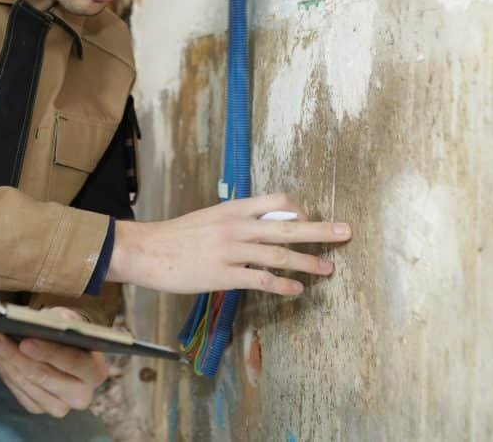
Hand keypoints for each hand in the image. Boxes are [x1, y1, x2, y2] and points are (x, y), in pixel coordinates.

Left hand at [0, 307, 108, 417]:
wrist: (68, 351)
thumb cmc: (69, 333)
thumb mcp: (69, 320)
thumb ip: (60, 322)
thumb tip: (40, 323)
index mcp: (95, 371)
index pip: (74, 363)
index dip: (49, 353)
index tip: (25, 342)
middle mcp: (81, 395)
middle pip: (45, 378)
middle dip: (17, 356)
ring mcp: (60, 406)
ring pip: (28, 386)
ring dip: (6, 362)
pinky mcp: (40, 409)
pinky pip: (19, 393)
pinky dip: (5, 373)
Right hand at [107, 192, 351, 295]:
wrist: (146, 250)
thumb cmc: (176, 236)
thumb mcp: (209, 218)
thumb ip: (236, 221)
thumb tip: (263, 225)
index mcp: (233, 209)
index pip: (277, 201)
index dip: (298, 210)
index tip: (310, 219)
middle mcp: (236, 227)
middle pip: (287, 227)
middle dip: (320, 230)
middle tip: (346, 232)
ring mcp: (230, 251)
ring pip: (278, 254)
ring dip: (307, 262)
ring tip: (328, 268)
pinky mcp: (222, 275)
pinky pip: (259, 279)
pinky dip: (282, 285)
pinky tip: (297, 290)